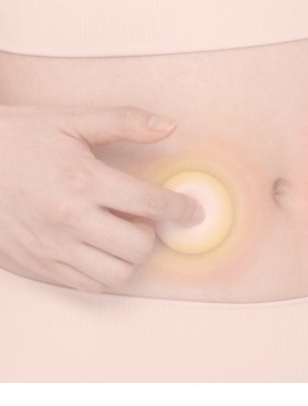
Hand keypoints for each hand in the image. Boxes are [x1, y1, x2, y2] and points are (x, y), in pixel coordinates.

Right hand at [0, 104, 203, 292]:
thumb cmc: (17, 140)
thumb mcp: (71, 120)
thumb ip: (124, 122)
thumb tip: (168, 126)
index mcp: (83, 180)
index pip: (151, 203)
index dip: (181, 208)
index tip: (191, 210)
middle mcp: (70, 219)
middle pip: (139, 245)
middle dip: (152, 232)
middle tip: (143, 217)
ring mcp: (54, 248)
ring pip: (118, 273)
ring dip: (130, 255)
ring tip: (121, 233)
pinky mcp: (40, 266)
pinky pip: (89, 285)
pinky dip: (104, 271)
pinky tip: (98, 248)